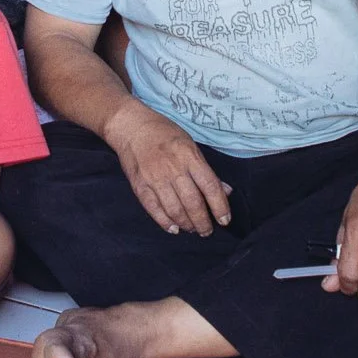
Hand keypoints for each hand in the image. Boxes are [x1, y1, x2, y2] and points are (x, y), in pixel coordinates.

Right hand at [105, 100, 231, 234]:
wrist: (131, 126)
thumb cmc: (164, 133)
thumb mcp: (190, 145)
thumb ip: (206, 170)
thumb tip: (226, 191)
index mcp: (189, 156)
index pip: (210, 186)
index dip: (220, 206)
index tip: (225, 220)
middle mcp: (173, 168)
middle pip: (193, 203)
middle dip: (203, 222)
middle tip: (207, 231)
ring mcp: (154, 177)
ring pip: (174, 210)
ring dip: (186, 224)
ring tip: (191, 228)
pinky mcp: (139, 185)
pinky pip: (154, 209)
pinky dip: (165, 222)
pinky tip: (173, 228)